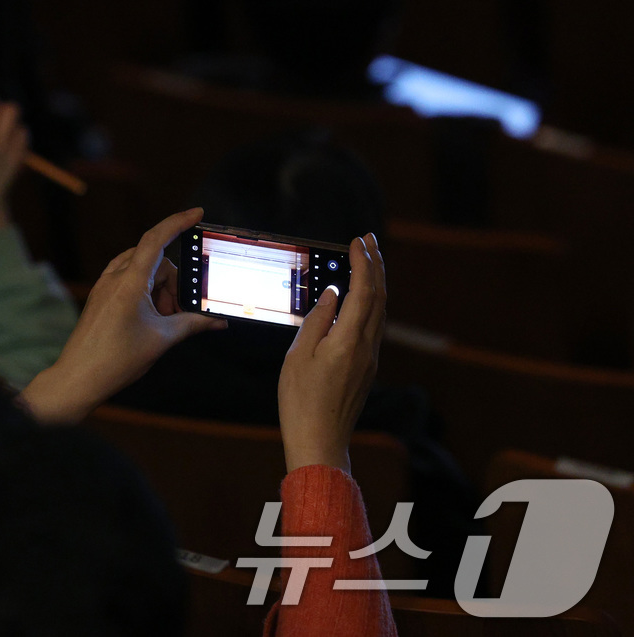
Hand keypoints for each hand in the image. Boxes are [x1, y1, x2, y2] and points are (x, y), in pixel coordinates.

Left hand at [21, 209, 225, 422]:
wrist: (79, 377)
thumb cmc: (116, 359)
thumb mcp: (161, 339)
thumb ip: (192, 324)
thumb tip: (217, 321)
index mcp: (129, 281)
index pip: (156, 239)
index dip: (177, 222)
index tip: (196, 213)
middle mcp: (114, 277)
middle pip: (155, 261)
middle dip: (173, 282)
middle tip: (177, 313)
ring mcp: (104, 285)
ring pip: (142, 270)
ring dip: (159, 288)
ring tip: (162, 320)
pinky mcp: (100, 296)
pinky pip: (128, 280)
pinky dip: (145, 292)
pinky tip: (150, 317)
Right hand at [278, 234, 386, 473]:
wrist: (320, 440)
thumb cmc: (301, 401)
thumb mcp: (298, 355)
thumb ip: (317, 321)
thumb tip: (333, 295)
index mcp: (348, 340)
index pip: (362, 291)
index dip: (363, 263)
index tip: (358, 241)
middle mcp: (366, 346)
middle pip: (380, 297)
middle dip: (376, 265)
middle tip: (369, 240)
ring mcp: (370, 358)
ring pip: (381, 311)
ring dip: (377, 283)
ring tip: (369, 261)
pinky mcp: (367, 367)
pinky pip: (375, 326)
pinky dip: (372, 302)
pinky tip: (362, 298)